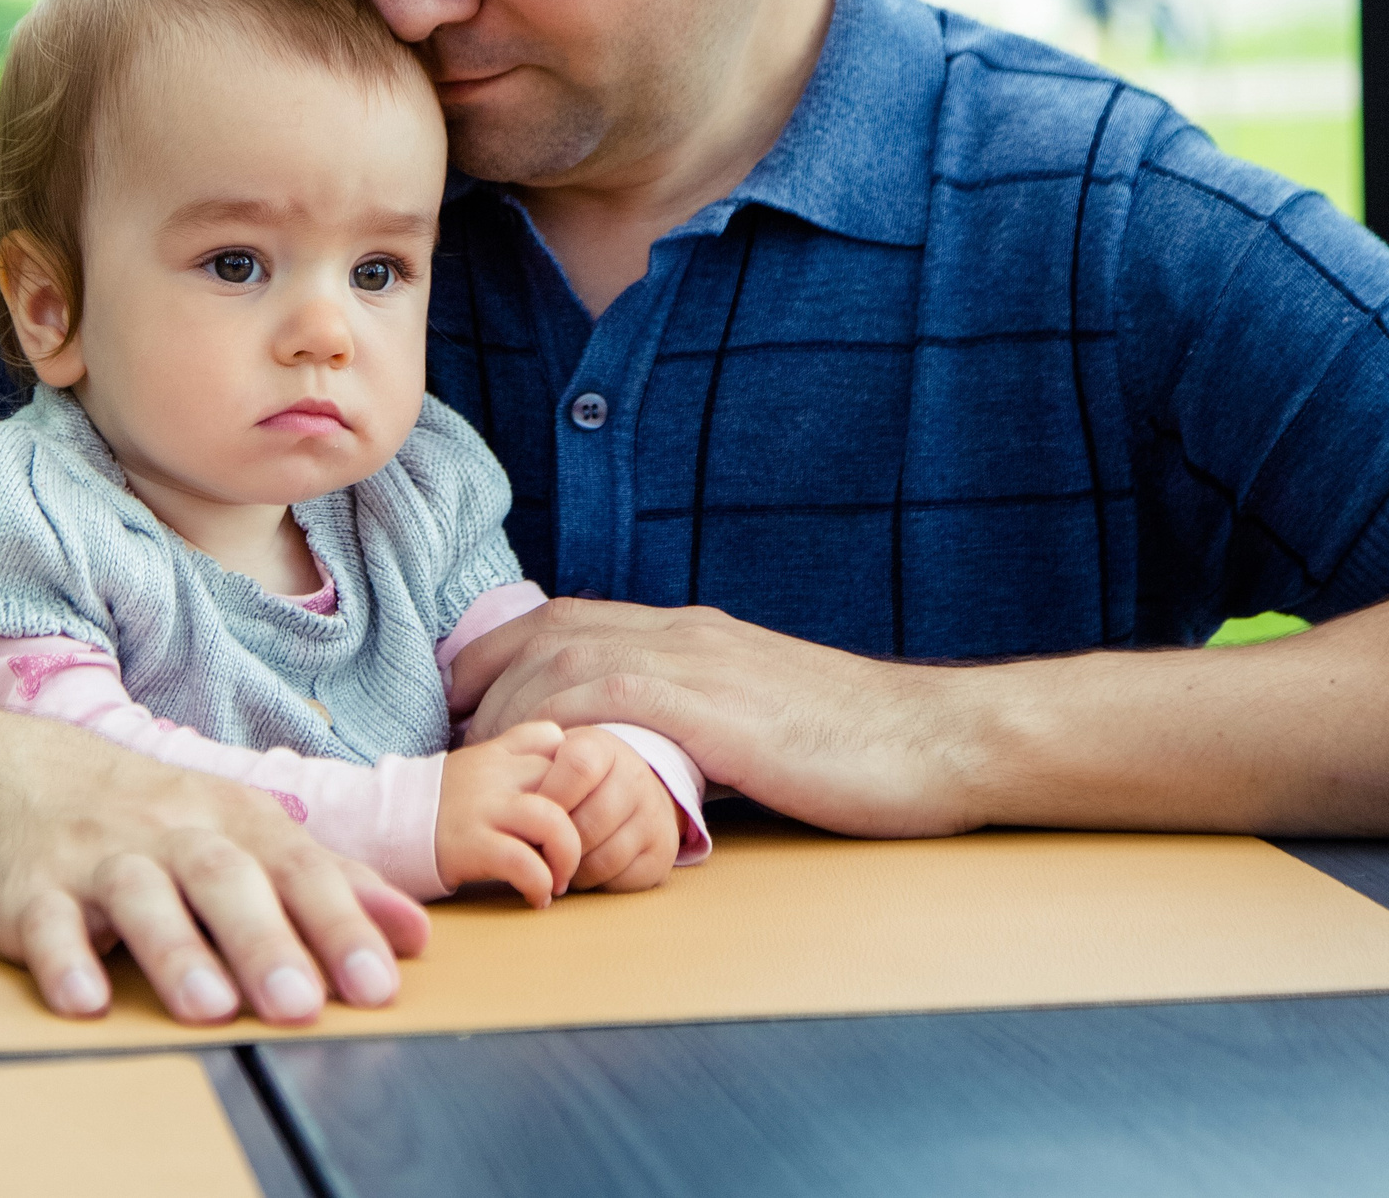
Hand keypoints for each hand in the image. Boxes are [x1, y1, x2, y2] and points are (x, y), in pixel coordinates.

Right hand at [0, 717, 431, 1026]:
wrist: (21, 778)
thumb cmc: (157, 820)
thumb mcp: (246, 835)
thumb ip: (328, 885)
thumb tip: (415, 934)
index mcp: (234, 820)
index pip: (299, 868)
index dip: (341, 924)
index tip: (378, 983)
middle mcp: (172, 832)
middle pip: (224, 877)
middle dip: (266, 940)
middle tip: (301, 1005)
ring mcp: (98, 858)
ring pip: (140, 896)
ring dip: (176, 952)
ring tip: (211, 1008)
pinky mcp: (30, 890)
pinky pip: (45, 922)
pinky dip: (63, 961)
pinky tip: (86, 1001)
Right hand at [435, 719, 583, 906]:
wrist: (378, 824)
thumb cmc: (437, 806)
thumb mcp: (474, 769)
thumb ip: (512, 764)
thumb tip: (563, 784)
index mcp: (497, 752)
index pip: (555, 740)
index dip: (576, 774)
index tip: (575, 807)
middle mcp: (494, 774)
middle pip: (566, 781)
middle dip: (585, 823)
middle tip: (576, 856)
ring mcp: (482, 807)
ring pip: (553, 821)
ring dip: (568, 857)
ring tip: (559, 881)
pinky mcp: (469, 844)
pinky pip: (523, 862)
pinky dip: (539, 885)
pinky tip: (535, 898)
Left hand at [446, 597, 971, 837]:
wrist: (938, 740)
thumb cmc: (860, 745)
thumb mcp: (759, 723)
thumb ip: (697, 729)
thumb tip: (644, 767)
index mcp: (692, 635)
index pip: (568, 620)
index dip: (502, 657)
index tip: (468, 705)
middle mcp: (684, 633)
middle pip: (548, 629)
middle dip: (481, 675)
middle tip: (450, 733)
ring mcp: (700, 662)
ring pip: (565, 656)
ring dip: (506, 702)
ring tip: (478, 756)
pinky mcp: (716, 704)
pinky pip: (610, 695)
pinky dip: (559, 718)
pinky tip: (535, 756)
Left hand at [537, 727, 677, 891]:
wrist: (631, 793)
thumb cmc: (574, 782)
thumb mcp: (553, 758)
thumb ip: (527, 764)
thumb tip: (509, 799)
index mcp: (604, 748)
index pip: (578, 768)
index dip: (549, 798)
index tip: (529, 815)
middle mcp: (636, 778)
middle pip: (589, 822)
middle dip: (556, 845)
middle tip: (537, 852)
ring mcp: (654, 816)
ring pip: (604, 857)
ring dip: (573, 869)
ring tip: (557, 863)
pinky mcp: (663, 853)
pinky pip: (622, 879)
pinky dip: (596, 882)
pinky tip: (583, 871)